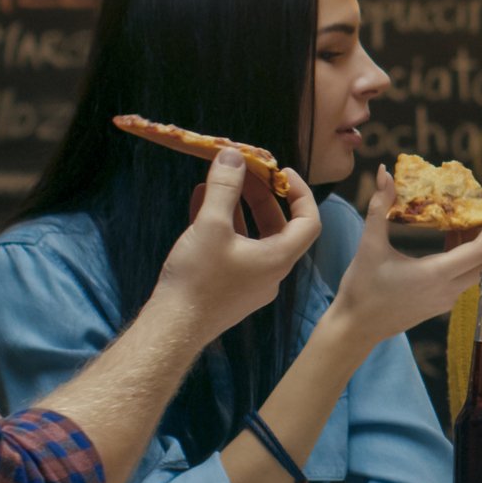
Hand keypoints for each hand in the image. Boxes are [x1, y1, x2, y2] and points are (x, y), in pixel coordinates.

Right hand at [155, 150, 322, 339]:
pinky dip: (223, 226)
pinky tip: (200, 203)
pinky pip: (233, 249)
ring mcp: (250, 282)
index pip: (309, 221)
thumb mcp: (211, 225)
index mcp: (279, 258)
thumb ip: (224, 188)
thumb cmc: (197, 279)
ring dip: (238, 207)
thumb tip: (232, 155)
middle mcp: (271, 271)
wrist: (172, 328)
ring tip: (218, 182)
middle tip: (244, 171)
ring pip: (252, 236)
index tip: (281, 172)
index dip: (300, 193)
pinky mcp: (228, 287)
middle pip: (277, 226)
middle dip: (261, 195)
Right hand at [329, 165, 481, 341]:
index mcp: (437, 274)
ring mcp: (448, 297)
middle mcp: (450, 288)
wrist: (356, 328)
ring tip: (478, 213)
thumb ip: (378, 208)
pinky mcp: (441, 301)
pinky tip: (456, 233)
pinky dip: (470, 253)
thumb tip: (384, 173)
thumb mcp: (368, 245)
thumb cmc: (361, 289)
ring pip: (481, 269)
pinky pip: (467, 274)